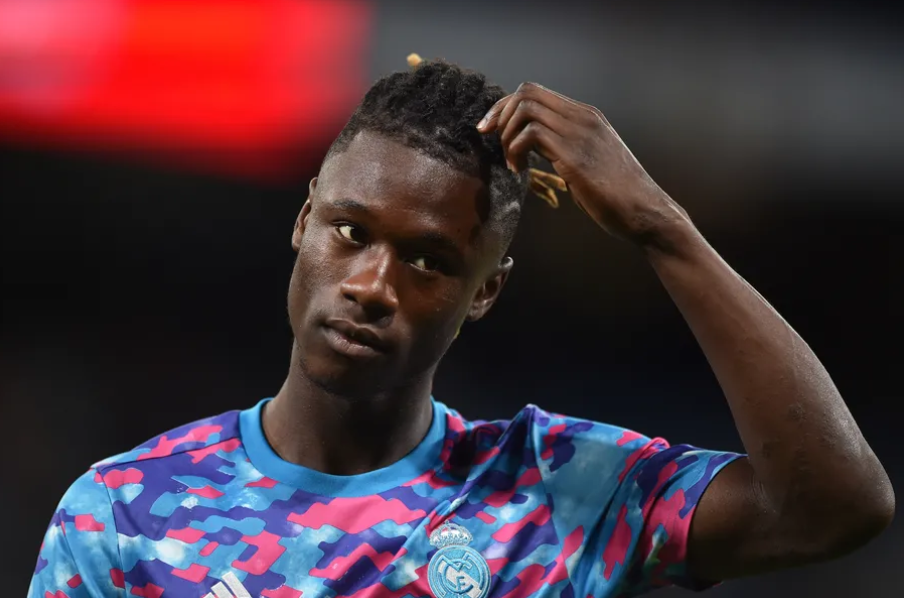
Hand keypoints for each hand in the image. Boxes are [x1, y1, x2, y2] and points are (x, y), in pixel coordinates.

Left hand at [477, 82, 690, 245]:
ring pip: (526, 110)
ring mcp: (580, 134)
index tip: (491, 129)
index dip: (506, 107)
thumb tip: (537, 148)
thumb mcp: (589, 160)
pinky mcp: (574, 156)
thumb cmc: (616, 194)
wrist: (645, 211)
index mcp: (586, 116)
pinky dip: (515, 151)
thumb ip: (565, 146)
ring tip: (511, 161)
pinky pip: (530, 136)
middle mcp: (583, 118)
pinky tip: (519, 171)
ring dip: (507, 135)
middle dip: (500, 115)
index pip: (535, 92)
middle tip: (492, 141)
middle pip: (526, 92)